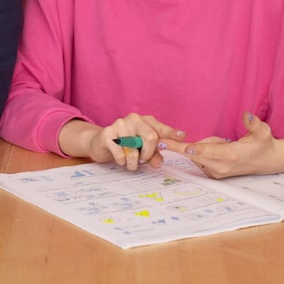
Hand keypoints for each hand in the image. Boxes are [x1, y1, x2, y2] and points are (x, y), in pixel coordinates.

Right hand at [58, 114, 186, 172]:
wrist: (101, 143)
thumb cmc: (126, 145)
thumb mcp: (142, 149)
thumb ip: (154, 155)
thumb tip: (158, 163)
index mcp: (145, 121)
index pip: (161, 128)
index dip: (171, 133)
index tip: (182, 136)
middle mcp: (133, 119)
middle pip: (151, 137)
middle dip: (148, 154)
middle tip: (143, 161)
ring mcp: (119, 124)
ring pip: (133, 150)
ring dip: (133, 163)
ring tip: (130, 164)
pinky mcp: (107, 134)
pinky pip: (120, 154)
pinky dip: (121, 161)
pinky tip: (119, 159)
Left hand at [167, 112, 283, 177]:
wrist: (266, 161)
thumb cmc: (263, 143)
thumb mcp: (263, 131)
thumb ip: (254, 123)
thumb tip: (247, 115)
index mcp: (233, 155)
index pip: (211, 152)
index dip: (197, 149)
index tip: (184, 147)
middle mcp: (222, 166)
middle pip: (196, 156)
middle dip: (179, 148)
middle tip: (161, 142)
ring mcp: (217, 172)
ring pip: (196, 156)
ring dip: (197, 146)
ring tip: (219, 141)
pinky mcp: (213, 174)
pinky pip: (198, 159)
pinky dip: (199, 151)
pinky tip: (214, 147)